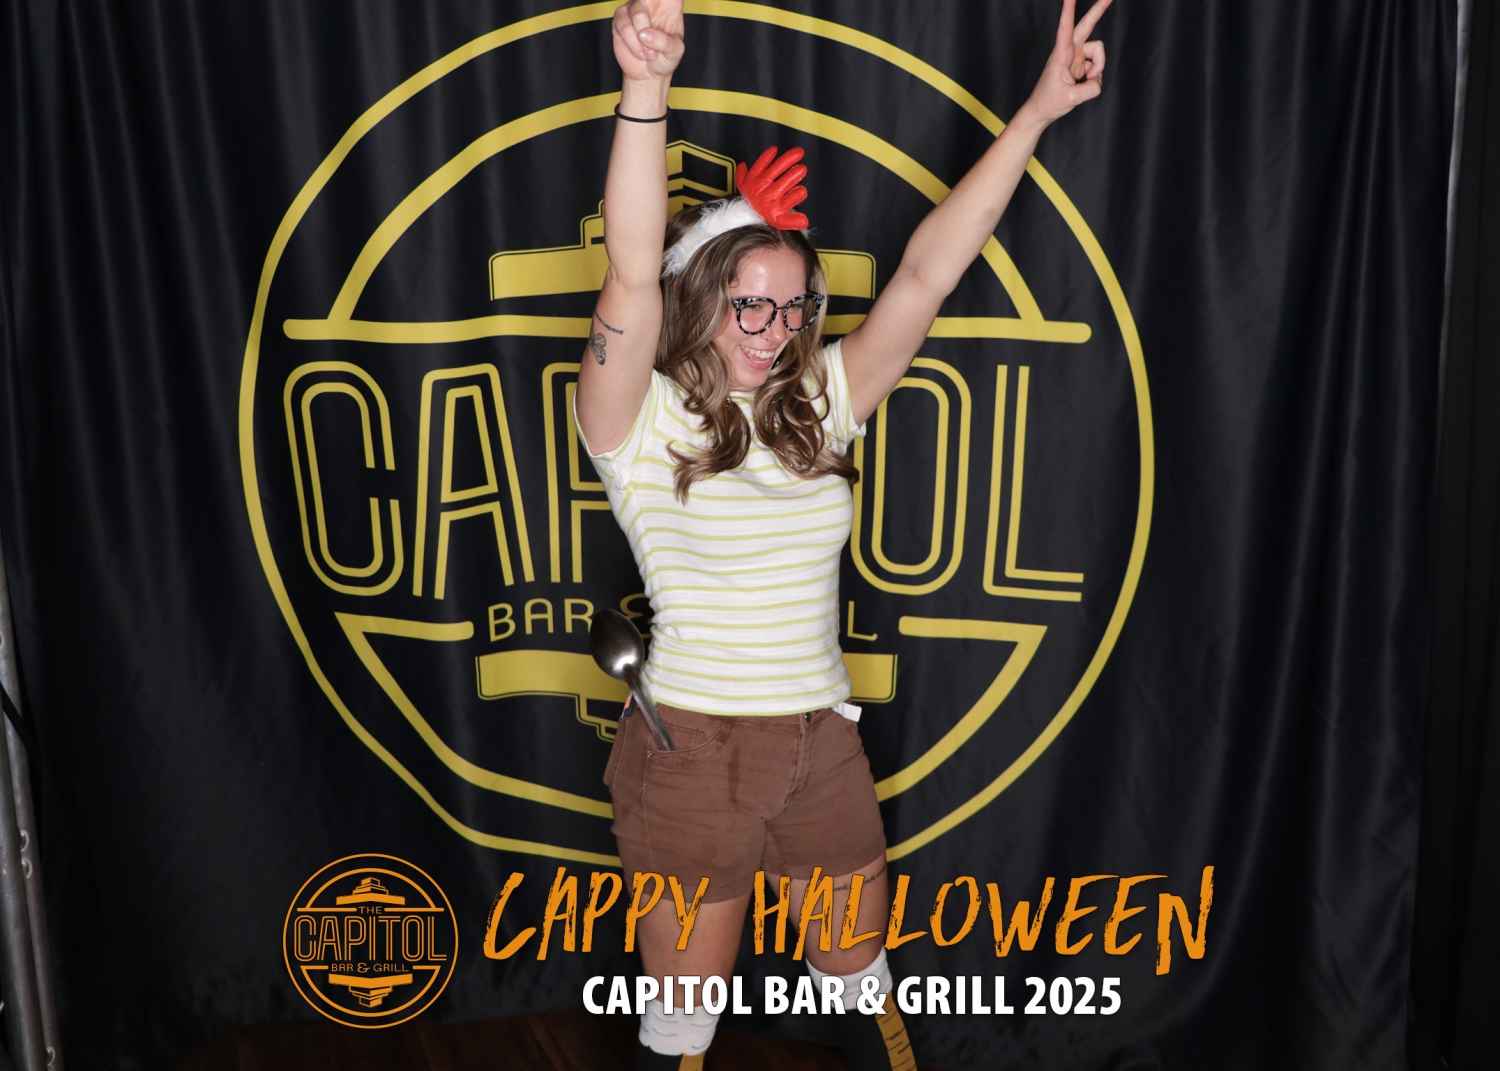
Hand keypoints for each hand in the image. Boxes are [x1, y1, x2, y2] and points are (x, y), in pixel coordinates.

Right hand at [612, 0, 684, 82]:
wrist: (648, 73)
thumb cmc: (665, 58)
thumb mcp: (674, 52)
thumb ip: (665, 42)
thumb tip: (645, 34)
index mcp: (671, 4)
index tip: (669, 0)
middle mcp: (653, 2)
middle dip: (645, 14)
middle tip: (649, 33)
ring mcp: (636, 8)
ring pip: (637, 13)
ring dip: (642, 38)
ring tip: (650, 53)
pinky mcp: (621, 18)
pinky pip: (623, 25)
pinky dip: (632, 42)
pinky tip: (640, 51)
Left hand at [1024, 0, 1111, 123]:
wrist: (1042, 110)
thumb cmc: (1050, 102)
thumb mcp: (1071, 99)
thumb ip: (1091, 88)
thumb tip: (1098, 79)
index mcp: (1061, 54)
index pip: (1065, 29)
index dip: (1068, 11)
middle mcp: (1069, 51)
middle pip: (1087, 26)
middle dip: (1098, 10)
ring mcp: (1076, 56)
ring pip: (1098, 53)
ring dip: (1098, 67)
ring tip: (1085, 80)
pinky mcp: (1081, 63)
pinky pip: (1098, 66)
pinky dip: (1095, 76)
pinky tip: (1083, 83)